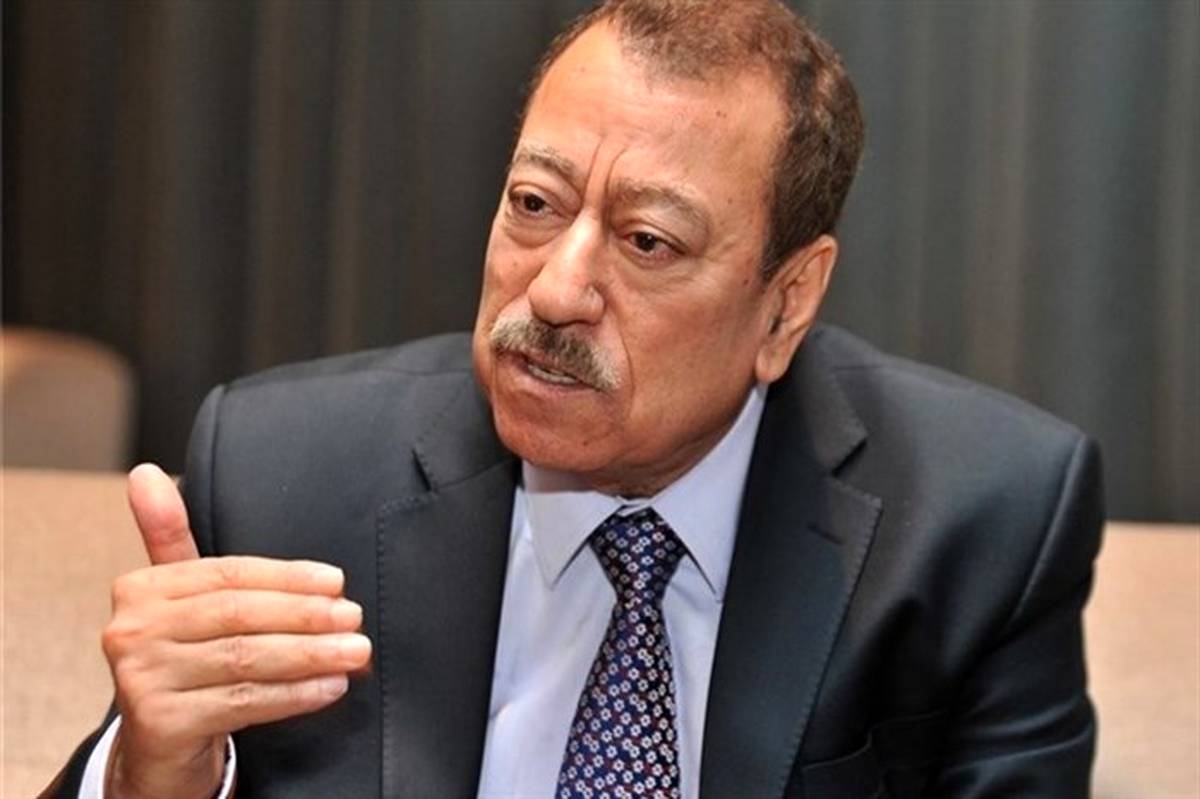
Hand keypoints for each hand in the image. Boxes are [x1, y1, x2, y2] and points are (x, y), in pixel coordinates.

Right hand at [101, 464, 370, 798]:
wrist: (157, 748)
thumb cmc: (181, 661)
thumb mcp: (179, 600)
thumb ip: (171, 538)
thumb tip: (146, 473)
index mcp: (140, 589)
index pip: (229, 575)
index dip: (288, 577)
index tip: (337, 581)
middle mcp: (131, 631)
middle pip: (239, 614)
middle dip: (305, 615)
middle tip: (354, 617)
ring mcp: (141, 680)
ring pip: (246, 659)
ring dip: (311, 655)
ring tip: (355, 652)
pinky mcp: (160, 725)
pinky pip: (243, 702)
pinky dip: (293, 694)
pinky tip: (329, 688)